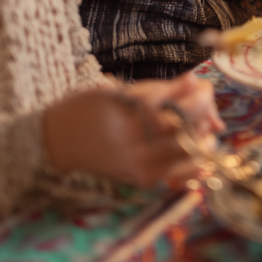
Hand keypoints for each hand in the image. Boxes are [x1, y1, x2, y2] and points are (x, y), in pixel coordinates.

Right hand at [43, 72, 223, 187]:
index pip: (178, 111)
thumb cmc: (87, 109)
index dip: (198, 97)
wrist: (56, 143)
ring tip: (203, 121)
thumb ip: (160, 89)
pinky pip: (180, 173)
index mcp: (130, 121)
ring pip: (190, 155)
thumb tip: (194, 80)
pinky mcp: (142, 180)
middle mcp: (137, 148)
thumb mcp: (121, 91)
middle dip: (204, 114)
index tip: (203, 85)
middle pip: (188, 133)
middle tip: (205, 100)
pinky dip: (196, 158)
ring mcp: (140, 168)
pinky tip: (200, 144)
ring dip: (203, 135)